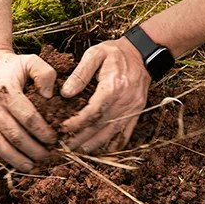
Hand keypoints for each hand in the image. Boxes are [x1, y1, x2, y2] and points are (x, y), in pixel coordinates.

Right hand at [0, 49, 58, 175]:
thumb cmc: (12, 65)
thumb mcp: (31, 60)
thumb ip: (45, 74)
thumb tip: (50, 96)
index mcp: (6, 91)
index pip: (28, 118)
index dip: (43, 132)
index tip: (54, 140)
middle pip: (14, 134)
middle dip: (33, 150)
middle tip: (48, 157)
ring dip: (14, 159)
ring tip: (30, 167)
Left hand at [61, 37, 150, 152]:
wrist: (142, 53)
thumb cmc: (116, 52)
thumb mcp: (95, 54)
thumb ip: (80, 73)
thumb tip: (65, 92)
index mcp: (113, 87)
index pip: (92, 111)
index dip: (76, 123)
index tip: (62, 128)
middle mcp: (124, 101)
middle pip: (101, 126)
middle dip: (82, 138)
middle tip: (66, 146)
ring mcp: (133, 108)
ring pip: (112, 133)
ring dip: (96, 144)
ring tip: (80, 150)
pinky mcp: (137, 112)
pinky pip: (126, 132)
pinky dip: (114, 144)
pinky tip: (103, 151)